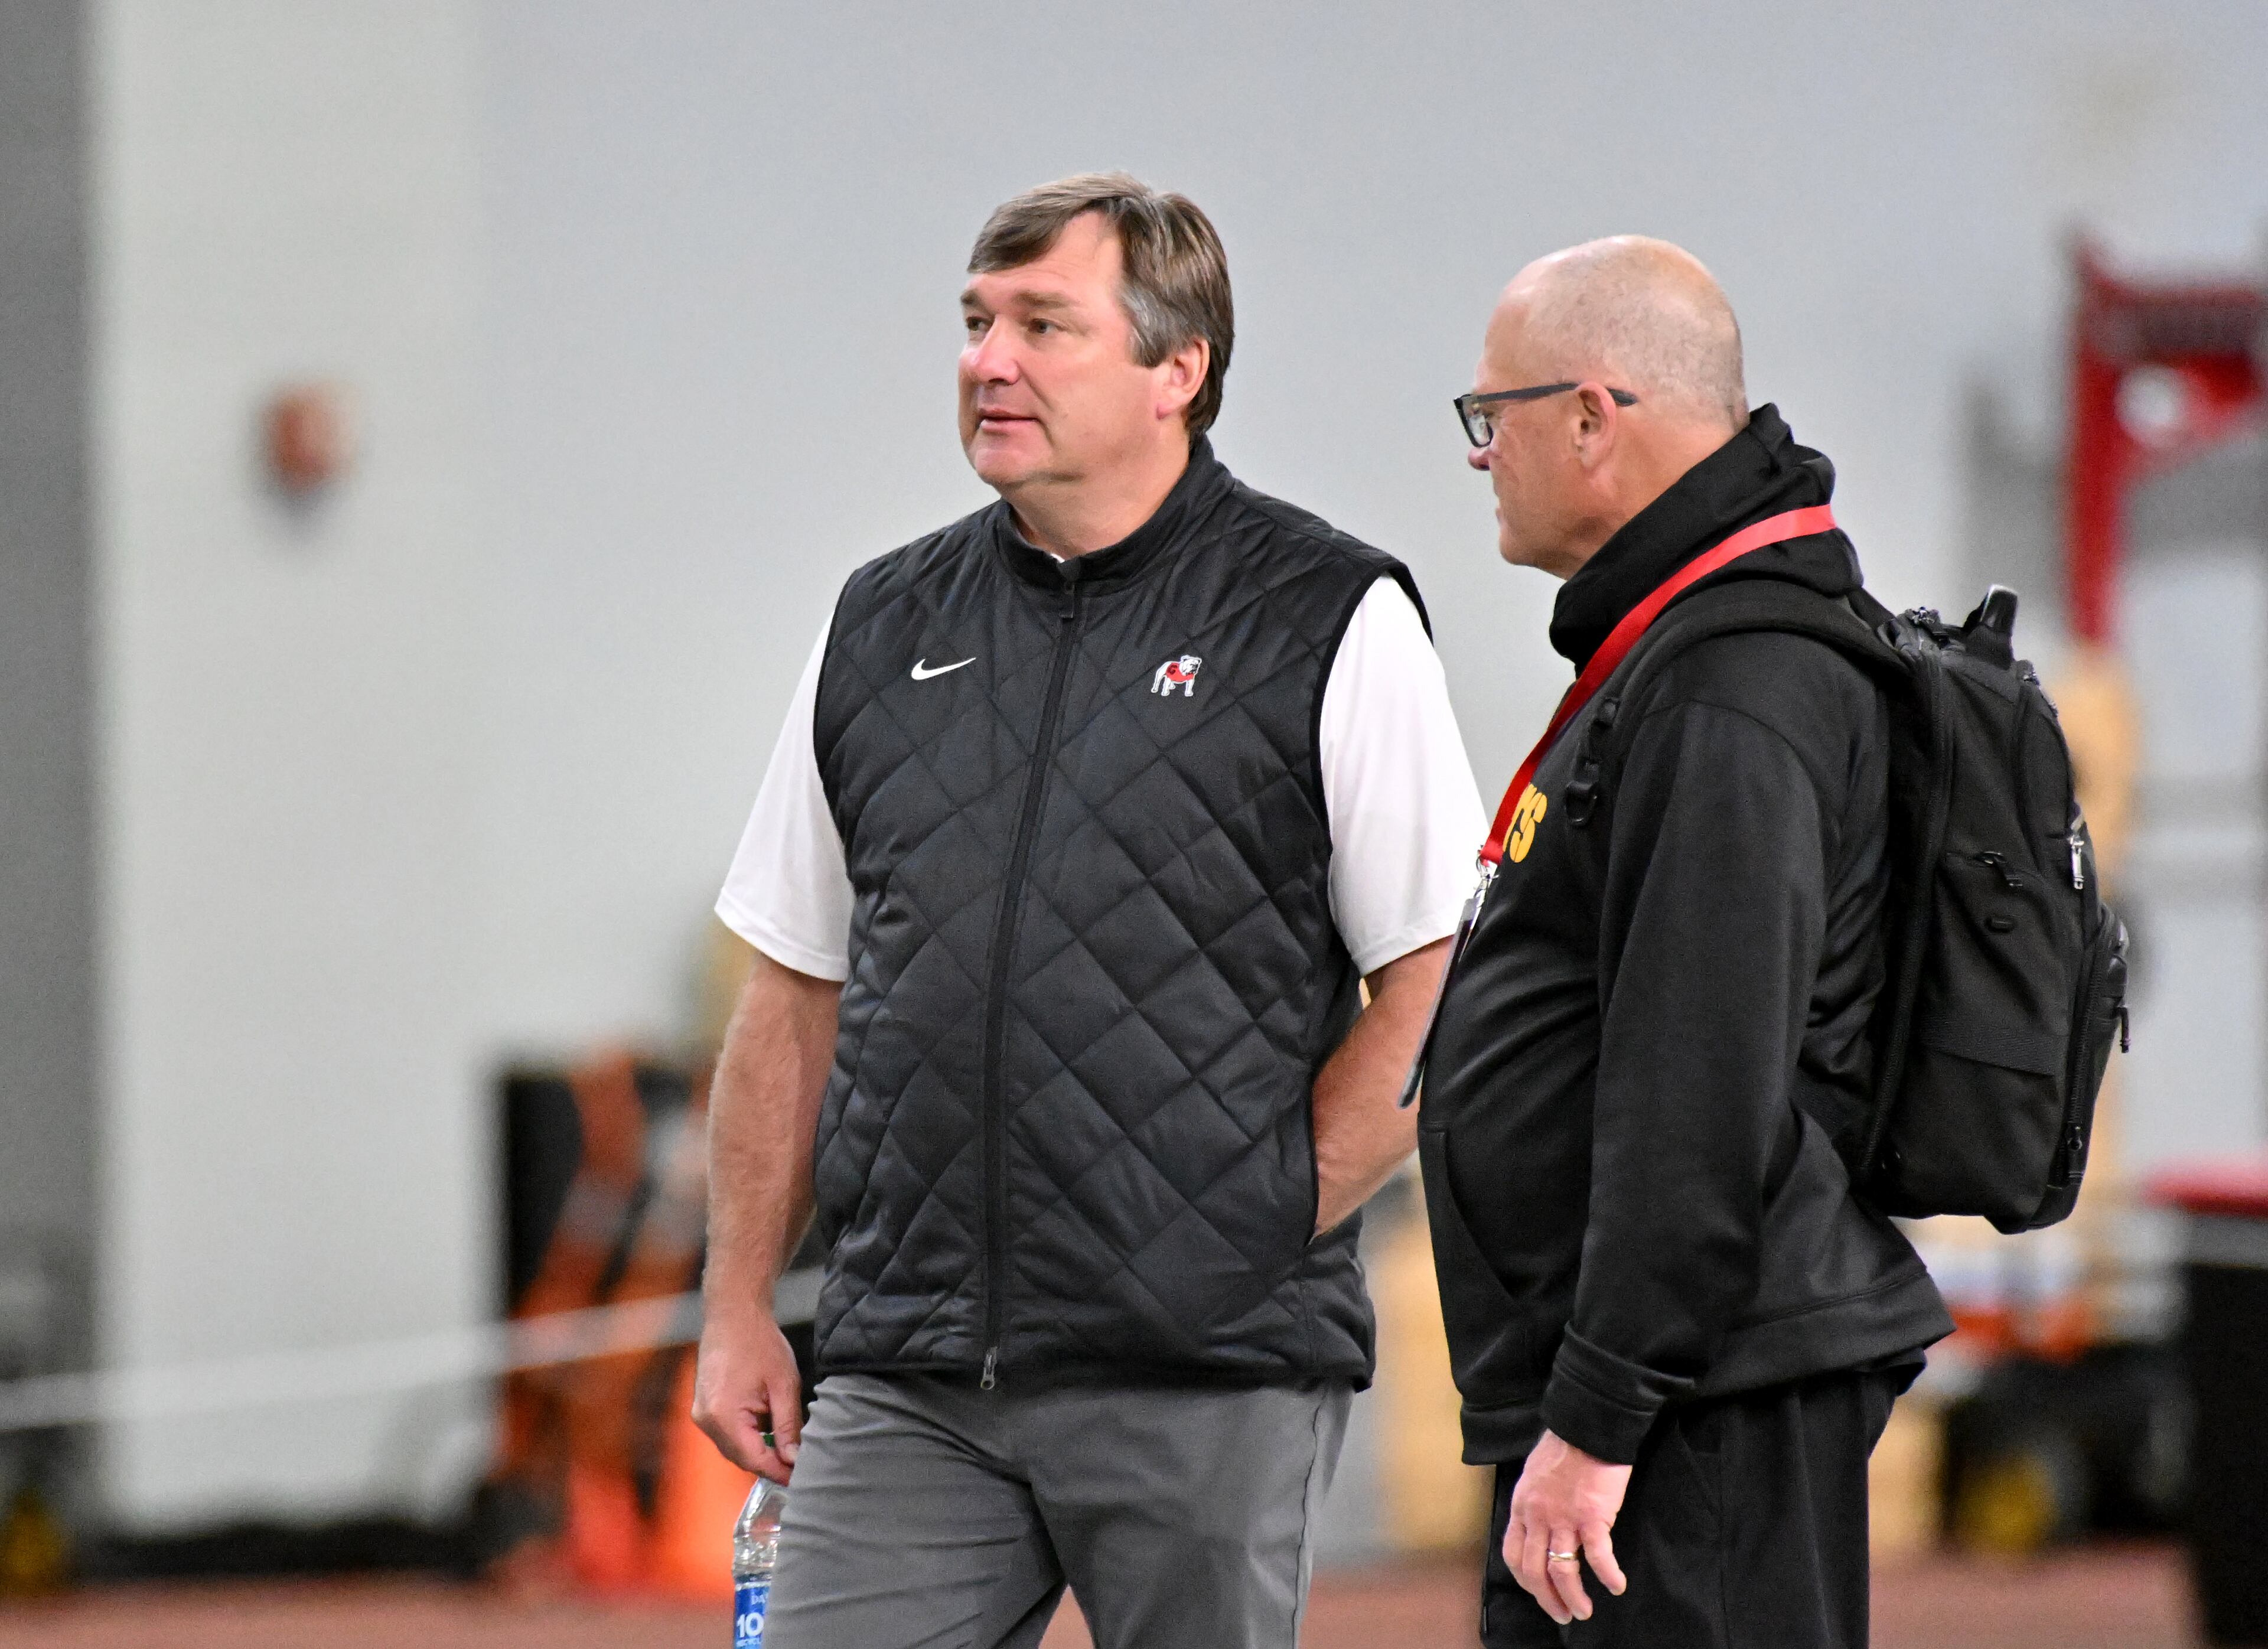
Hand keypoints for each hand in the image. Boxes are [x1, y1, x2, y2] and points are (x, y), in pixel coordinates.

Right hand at [691, 1305, 803, 1482]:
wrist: (733, 1313)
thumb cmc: (759, 1343)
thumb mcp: (783, 1385)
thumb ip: (788, 1426)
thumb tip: (794, 1459)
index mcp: (724, 1417)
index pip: (754, 1460)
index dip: (779, 1472)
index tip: (801, 1479)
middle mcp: (706, 1420)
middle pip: (742, 1458)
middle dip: (770, 1463)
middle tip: (798, 1465)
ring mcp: (701, 1414)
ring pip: (733, 1448)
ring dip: (758, 1450)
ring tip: (787, 1446)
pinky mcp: (703, 1407)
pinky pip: (726, 1434)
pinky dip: (747, 1436)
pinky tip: (768, 1428)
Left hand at [1505, 1428, 1631, 1625]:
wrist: (1587, 1427)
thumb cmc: (1564, 1448)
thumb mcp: (1534, 1476)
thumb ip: (1534, 1504)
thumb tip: (1539, 1528)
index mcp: (1522, 1507)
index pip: (1514, 1555)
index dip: (1526, 1582)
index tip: (1540, 1594)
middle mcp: (1537, 1517)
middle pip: (1534, 1572)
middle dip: (1547, 1600)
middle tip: (1563, 1615)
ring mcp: (1564, 1518)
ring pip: (1562, 1571)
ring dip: (1573, 1598)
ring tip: (1584, 1611)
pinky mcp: (1592, 1517)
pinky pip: (1598, 1556)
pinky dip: (1607, 1576)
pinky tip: (1616, 1586)